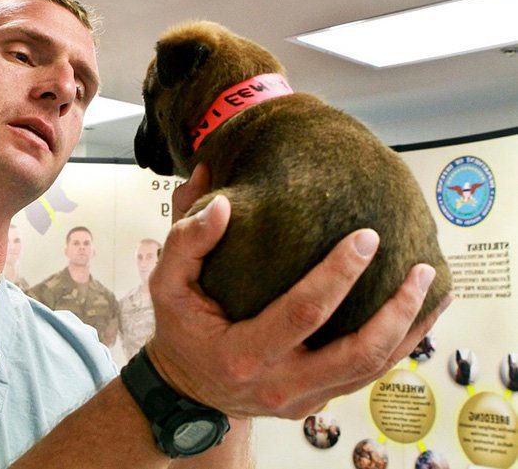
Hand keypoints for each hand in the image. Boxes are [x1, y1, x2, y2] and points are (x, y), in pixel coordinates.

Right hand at [146, 165, 451, 418]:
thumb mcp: (167, 286)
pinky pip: (367, 376)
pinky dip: (398, 346)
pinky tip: (417, 316)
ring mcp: (303, 398)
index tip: (365, 237)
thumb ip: (186, 242)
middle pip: (356, 353)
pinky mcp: (317, 400)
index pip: (301, 313)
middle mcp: (280, 383)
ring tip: (434, 288)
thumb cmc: (182, 331)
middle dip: (395, 310)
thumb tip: (219, 202)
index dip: (337, 275)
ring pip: (372, 370)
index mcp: (242, 353)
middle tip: (420, 268)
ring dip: (409, 330)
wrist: (188, 389)